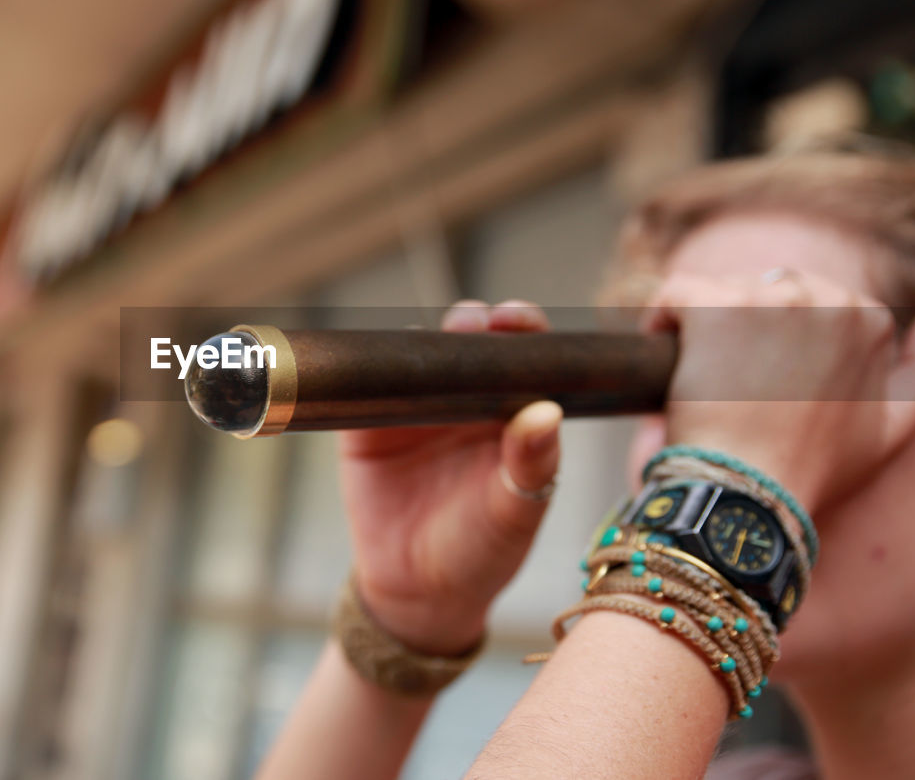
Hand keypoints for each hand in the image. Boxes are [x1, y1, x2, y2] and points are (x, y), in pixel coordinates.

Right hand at [338, 300, 561, 655]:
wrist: (415, 593)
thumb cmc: (480, 553)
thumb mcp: (513, 514)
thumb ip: (532, 464)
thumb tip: (548, 412)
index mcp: (513, 415)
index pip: (524, 359)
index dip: (523, 333)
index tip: (518, 322)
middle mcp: (467, 403)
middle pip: (470, 345)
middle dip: (474, 324)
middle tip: (475, 321)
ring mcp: (415, 408)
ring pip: (418, 356)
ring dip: (423, 339)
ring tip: (430, 339)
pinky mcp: (368, 424)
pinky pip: (366, 385)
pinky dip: (366, 367)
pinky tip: (373, 359)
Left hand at [644, 271, 914, 513]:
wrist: (750, 492)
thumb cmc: (814, 468)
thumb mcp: (893, 429)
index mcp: (869, 318)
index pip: (807, 305)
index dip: (776, 343)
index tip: (759, 383)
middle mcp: (826, 296)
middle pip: (764, 292)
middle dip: (742, 330)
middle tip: (725, 385)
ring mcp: (770, 297)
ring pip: (719, 292)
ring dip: (703, 327)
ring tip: (698, 376)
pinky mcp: (714, 305)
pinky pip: (675, 292)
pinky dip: (661, 318)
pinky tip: (663, 352)